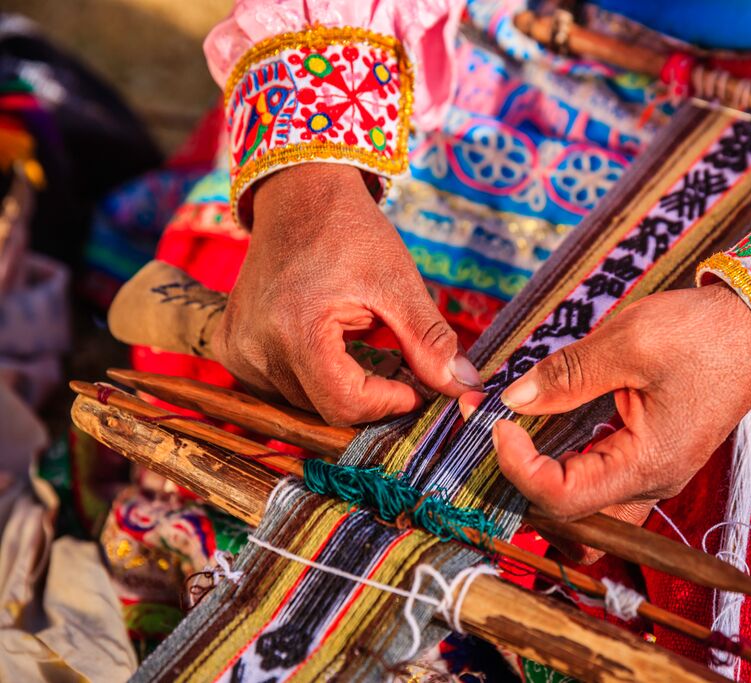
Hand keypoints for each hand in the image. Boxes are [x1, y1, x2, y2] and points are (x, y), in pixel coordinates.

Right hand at [214, 164, 479, 424]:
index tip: (413, 387)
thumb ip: (429, 340)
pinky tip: (323, 345)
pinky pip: (275, 386)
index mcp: (296, 329)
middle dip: (367, 395)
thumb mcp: (399, 283)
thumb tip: (462, 388)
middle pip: (324, 407)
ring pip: (301, 402)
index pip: (344, 404)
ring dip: (337, 386)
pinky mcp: (229, 346)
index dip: (387, 403)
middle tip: (395, 365)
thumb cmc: (350, 232)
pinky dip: (307, 377)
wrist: (299, 195)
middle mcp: (256, 346)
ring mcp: (237, 349)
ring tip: (358, 346)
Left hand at [485, 285, 750, 559]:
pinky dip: (560, 464)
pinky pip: (595, 482)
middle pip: (567, 518)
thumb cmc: (703, 334)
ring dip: (539, 478)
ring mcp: (648, 475)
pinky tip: (541, 426)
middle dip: (520, 480)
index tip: (497, 421)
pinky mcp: (646, 459)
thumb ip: (568, 375)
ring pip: (580, 509)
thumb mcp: (631, 342)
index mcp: (648, 465)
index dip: (517, 466)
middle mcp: (649, 484)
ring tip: (512, 430)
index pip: (562, 498)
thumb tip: (514, 399)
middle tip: (494, 427)